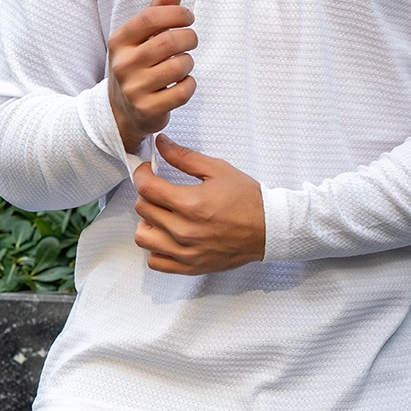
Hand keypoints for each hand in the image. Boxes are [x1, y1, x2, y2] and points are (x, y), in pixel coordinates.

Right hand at [107, 0, 196, 151]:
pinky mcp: (148, 109)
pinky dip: (190, 84)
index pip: (151, 18)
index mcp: (119, 41)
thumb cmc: (136, 67)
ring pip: (179, 66)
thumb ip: (157, 12)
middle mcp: (123, 64)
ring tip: (182, 64)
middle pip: (169, 41)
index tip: (188, 17)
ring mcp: (134, 89)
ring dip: (189, 62)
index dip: (176, 13)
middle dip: (190, 37)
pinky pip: (183, 91)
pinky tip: (182, 83)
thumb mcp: (138, 39)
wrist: (120, 112)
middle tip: (191, 40)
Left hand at [133, 134, 265, 274]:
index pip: (147, 188)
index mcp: (191, 203)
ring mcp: (186, 251)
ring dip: (148, 222)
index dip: (142, 174)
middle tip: (158, 188)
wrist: (268, 227)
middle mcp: (185, 230)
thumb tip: (161, 144)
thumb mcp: (218, 169)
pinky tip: (168, 235)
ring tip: (162, 214)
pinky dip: (156, 247)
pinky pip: (155, 261)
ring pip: (143, 237)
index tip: (147, 170)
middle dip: (146, 193)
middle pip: (142, 209)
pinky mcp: (190, 266)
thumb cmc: (247, 198)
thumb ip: (185, 157)